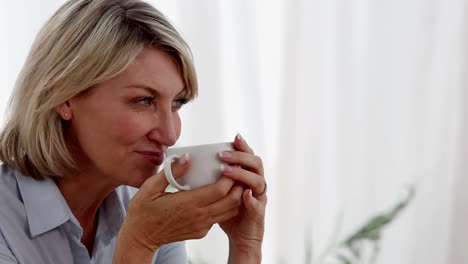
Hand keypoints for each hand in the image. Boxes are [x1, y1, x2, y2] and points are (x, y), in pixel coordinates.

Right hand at [114, 154, 243, 262]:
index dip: (230, 176)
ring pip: (229, 211)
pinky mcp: (201, 232)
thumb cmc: (143, 211)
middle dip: (239, 184)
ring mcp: (201, 226)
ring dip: (236, 196)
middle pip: (231, 200)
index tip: (232, 164)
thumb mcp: (150, 187)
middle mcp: (198, 216)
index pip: (219, 190)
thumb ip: (171, 172)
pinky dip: (226, 205)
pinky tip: (222, 194)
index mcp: (187, 203)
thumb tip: (188, 157)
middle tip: (239, 170)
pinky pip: (220, 218)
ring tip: (235, 180)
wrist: (140, 237)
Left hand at [218, 134, 266, 262]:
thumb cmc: (227, 213)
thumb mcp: (216, 193)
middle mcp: (256, 185)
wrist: (241, 238)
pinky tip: (245, 194)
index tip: (234, 137)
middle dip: (241, 157)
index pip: (248, 157)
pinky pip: (258, 205)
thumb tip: (190, 161)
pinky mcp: (258, 214)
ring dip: (244, 174)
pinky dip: (251, 199)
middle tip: (223, 155)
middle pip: (256, 164)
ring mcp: (259, 199)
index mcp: (247, 177)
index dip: (244, 147)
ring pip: (258, 181)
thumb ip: (209, 177)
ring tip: (227, 171)